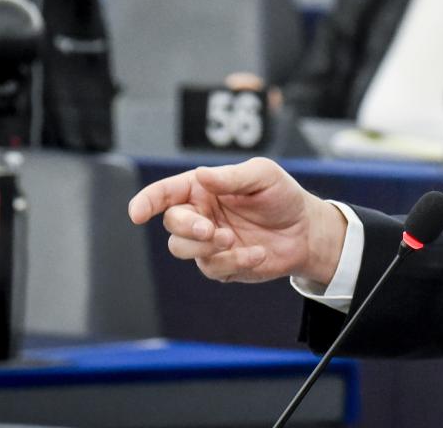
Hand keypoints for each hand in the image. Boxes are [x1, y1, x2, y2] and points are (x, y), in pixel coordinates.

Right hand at [128, 157, 349, 285]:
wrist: (306, 231)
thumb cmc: (282, 196)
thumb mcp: (262, 175)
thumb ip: (231, 176)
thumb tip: (200, 175)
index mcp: (202, 189)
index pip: (166, 193)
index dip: (146, 201)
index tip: (136, 213)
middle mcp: (200, 215)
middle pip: (171, 223)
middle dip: (186, 228)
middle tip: (211, 229)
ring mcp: (208, 242)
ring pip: (182, 249)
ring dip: (204, 246)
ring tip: (232, 240)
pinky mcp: (221, 265)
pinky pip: (212, 268)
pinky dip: (234, 261)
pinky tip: (257, 253)